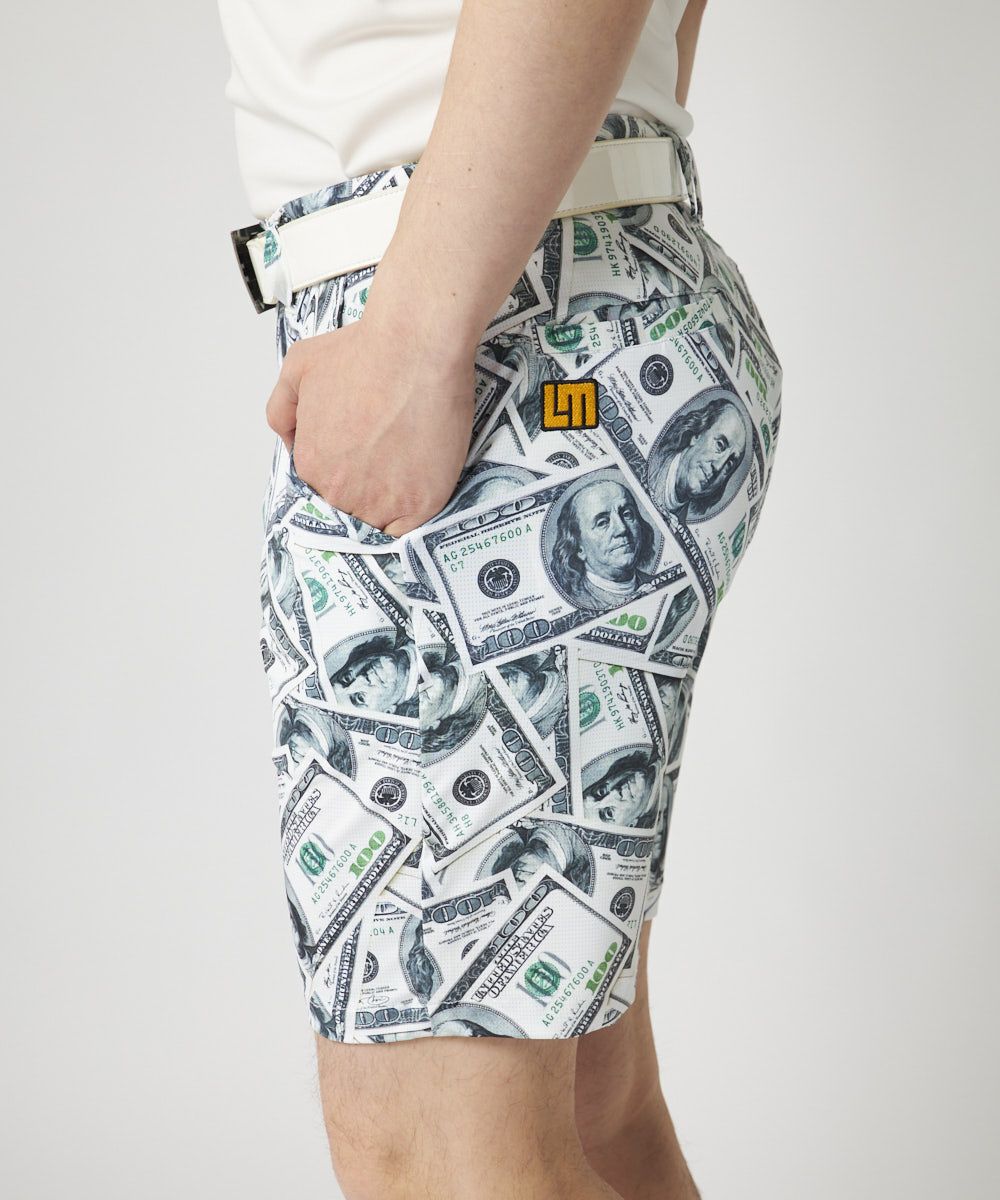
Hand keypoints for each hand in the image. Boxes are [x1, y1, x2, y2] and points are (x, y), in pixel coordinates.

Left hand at [266, 316, 476, 537]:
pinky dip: (412, 519)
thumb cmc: (363, 351)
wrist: (416, 346)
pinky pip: (409, 532)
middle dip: (364, 490)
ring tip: (406, 473)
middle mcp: (338, 490)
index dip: (343, 475)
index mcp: (310, 464)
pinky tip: (418, 493)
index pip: (321, 488)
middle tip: (387, 462)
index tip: (361, 462)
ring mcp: (379, 502)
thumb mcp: (298, 368)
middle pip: (348, 509)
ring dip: (390, 507)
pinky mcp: (419, 504)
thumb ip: (282, 409)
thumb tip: (290, 438)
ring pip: (378, 523)